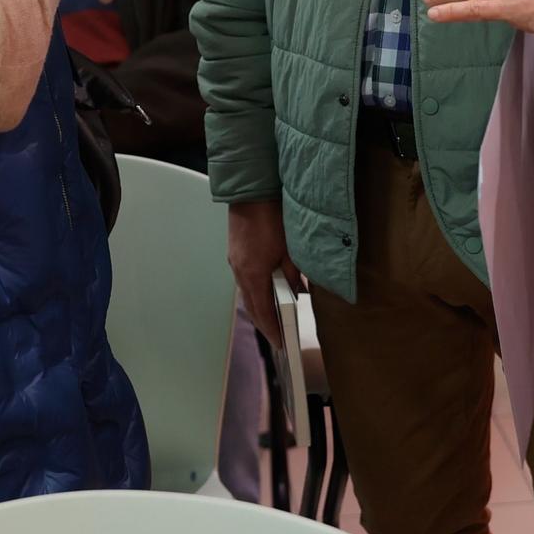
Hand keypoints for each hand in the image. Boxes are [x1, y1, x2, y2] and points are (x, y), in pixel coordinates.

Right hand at [228, 199, 303, 347]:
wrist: (251, 191)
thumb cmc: (272, 217)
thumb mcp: (290, 249)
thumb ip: (293, 274)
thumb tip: (299, 292)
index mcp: (253, 274)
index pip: (263, 311)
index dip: (272, 329)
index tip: (280, 342)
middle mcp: (239, 271)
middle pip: (251, 305)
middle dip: (265, 322)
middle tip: (277, 334)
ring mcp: (235, 261)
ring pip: (247, 292)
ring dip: (259, 305)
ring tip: (274, 315)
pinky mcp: (235, 252)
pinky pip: (244, 279)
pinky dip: (255, 289)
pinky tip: (267, 289)